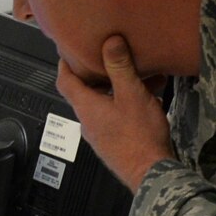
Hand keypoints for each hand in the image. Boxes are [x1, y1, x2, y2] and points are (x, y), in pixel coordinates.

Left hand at [55, 35, 175, 191]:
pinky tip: (142, 98)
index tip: (67, 50)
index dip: (64, 63)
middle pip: (83, 91)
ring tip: (129, 74)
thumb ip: (120, 67)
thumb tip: (110, 43)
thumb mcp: (131, 94)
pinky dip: (122, 102)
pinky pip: (112, 116)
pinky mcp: (112, 142)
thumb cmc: (139, 138)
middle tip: (102, 56)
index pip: (64, 81)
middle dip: (93, 73)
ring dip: (111, 87)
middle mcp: (88, 122)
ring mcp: (99, 134)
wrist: (150, 172)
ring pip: (100, 103)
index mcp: (86, 107)